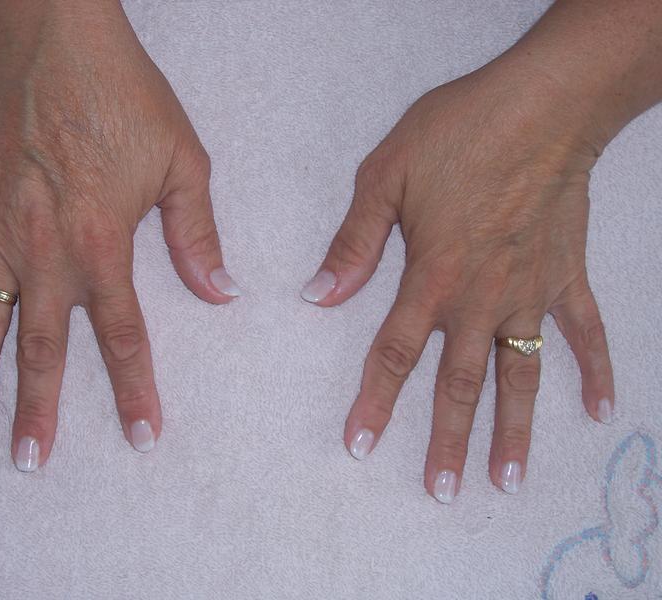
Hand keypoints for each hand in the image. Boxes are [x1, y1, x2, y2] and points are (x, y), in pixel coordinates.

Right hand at [0, 2, 239, 469]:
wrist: (53, 39)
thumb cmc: (122, 96)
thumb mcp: (182, 162)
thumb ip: (196, 234)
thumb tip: (221, 291)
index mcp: (101, 244)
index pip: (122, 336)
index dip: (134, 391)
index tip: (140, 436)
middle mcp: (43, 250)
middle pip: (42, 347)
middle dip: (38, 409)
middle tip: (30, 461)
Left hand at [301, 64, 613, 501]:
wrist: (542, 104)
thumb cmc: (460, 132)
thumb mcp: (385, 176)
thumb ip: (354, 241)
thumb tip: (317, 294)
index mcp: (432, 277)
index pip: (395, 354)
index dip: (374, 403)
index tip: (359, 446)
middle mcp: (481, 299)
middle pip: (459, 384)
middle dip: (446, 441)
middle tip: (441, 492)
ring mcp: (530, 294)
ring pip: (520, 377)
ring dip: (513, 432)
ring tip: (506, 480)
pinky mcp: (567, 277)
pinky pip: (585, 333)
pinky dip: (595, 371)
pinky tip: (601, 410)